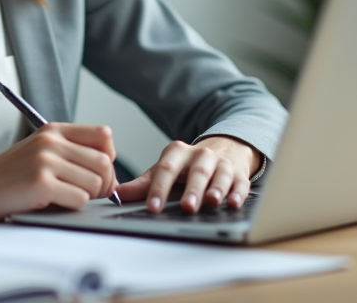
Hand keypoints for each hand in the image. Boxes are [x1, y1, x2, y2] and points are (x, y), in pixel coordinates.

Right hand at [0, 123, 116, 220]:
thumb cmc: (7, 176)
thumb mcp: (39, 152)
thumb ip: (69, 152)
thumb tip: (109, 173)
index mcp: (53, 130)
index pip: (104, 136)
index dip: (107, 158)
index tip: (95, 173)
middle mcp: (51, 141)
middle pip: (104, 162)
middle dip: (103, 184)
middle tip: (86, 194)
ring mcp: (45, 161)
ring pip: (95, 183)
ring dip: (86, 197)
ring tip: (65, 199)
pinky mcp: (40, 183)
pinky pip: (79, 199)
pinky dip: (72, 207)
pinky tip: (52, 204)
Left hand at [116, 136, 258, 212]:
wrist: (223, 149)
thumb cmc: (187, 166)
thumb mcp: (164, 170)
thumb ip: (142, 184)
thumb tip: (116, 195)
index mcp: (178, 152)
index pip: (166, 169)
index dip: (159, 188)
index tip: (153, 206)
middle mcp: (201, 155)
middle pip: (196, 172)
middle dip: (192, 190)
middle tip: (186, 207)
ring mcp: (222, 164)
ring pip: (220, 176)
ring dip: (216, 190)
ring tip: (212, 202)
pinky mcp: (239, 175)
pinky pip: (240, 184)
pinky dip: (238, 194)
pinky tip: (234, 203)